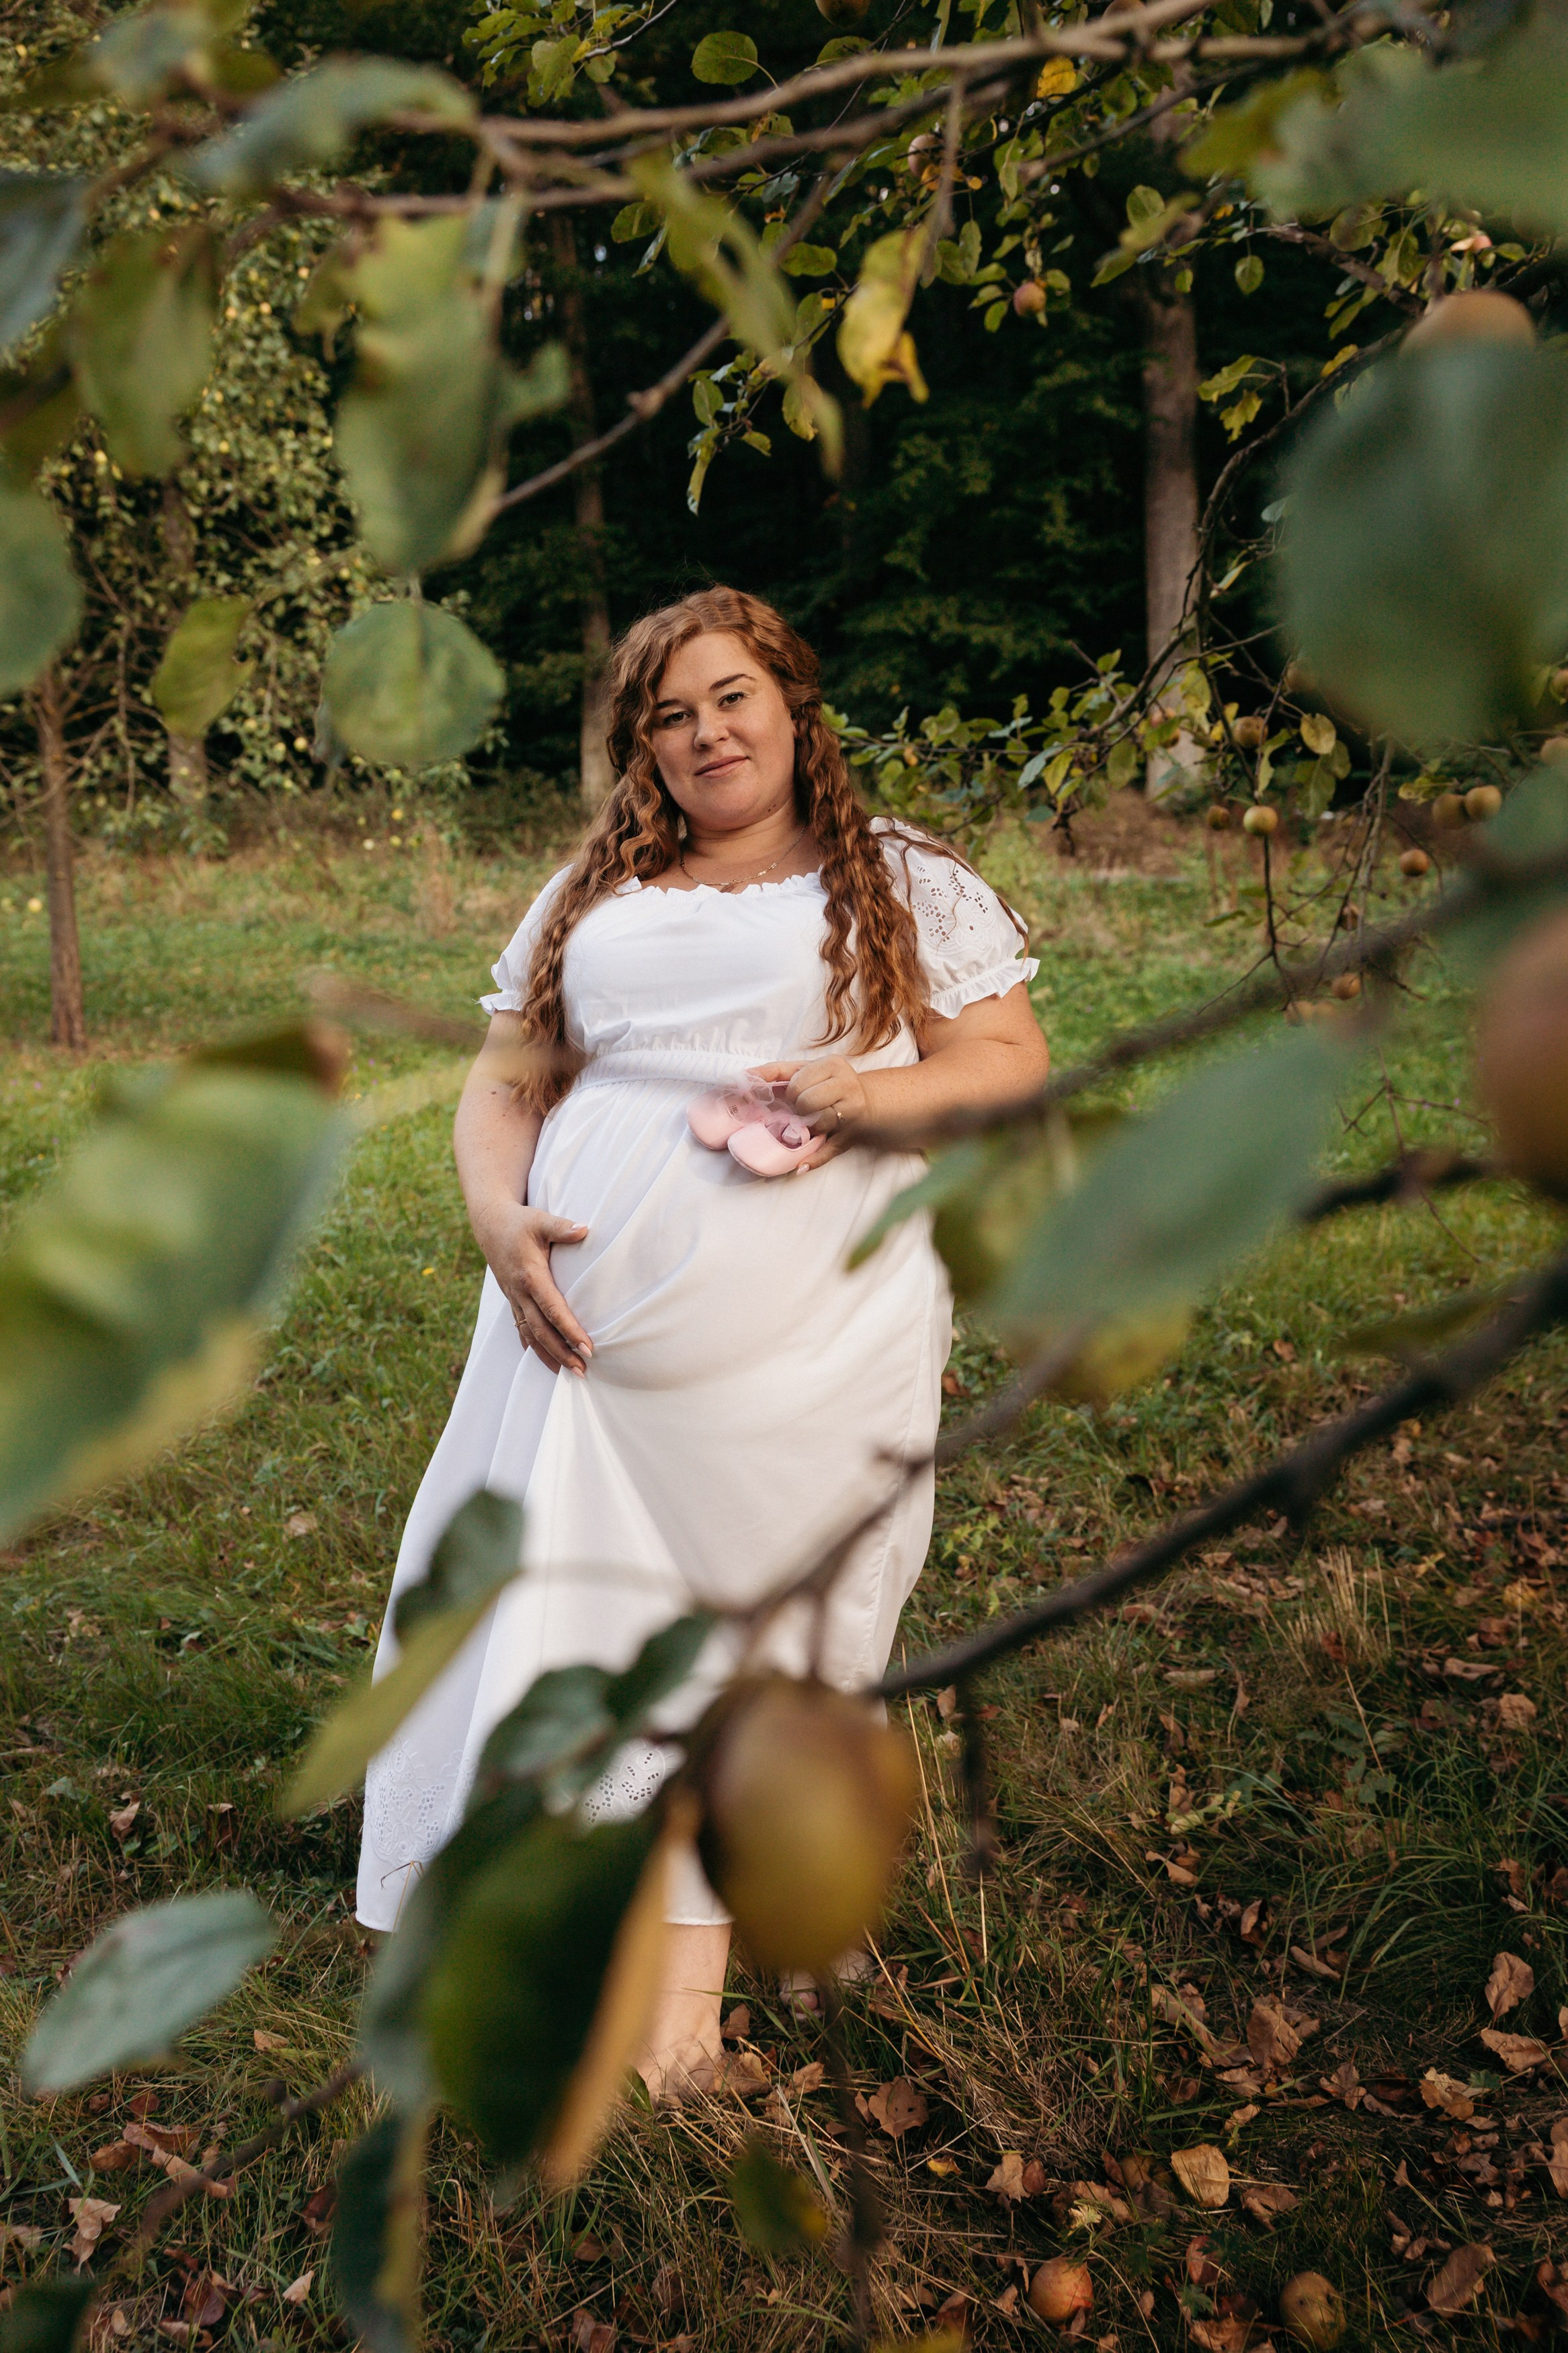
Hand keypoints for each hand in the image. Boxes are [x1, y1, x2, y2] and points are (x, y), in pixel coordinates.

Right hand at [474, 1201, 592, 1374]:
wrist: (490, 1223)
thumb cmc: (519, 1222)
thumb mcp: (540, 1220)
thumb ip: (562, 1227)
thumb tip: (585, 1230)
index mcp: (530, 1276)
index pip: (553, 1309)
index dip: (570, 1330)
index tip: (587, 1347)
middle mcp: (520, 1292)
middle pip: (541, 1330)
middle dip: (561, 1352)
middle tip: (582, 1370)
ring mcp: (514, 1298)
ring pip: (530, 1334)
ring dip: (548, 1355)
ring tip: (568, 1372)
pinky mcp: (512, 1299)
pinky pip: (521, 1328)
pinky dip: (532, 1346)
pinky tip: (544, 1360)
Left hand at [749, 1056, 868, 1168]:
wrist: (869, 1101)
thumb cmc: (828, 1085)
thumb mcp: (807, 1071)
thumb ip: (775, 1071)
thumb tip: (741, 1077)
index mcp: (832, 1063)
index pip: (797, 1083)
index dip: (790, 1093)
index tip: (793, 1096)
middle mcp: (846, 1083)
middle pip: (805, 1102)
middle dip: (798, 1109)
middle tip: (803, 1110)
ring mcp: (853, 1107)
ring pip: (815, 1123)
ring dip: (807, 1127)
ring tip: (812, 1122)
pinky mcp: (853, 1132)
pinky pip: (826, 1149)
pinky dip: (811, 1159)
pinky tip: (801, 1164)